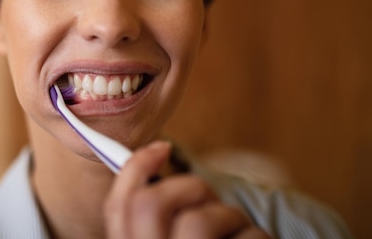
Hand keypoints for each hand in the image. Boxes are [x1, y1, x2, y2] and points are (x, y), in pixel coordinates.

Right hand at [104, 141, 270, 238]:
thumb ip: (152, 226)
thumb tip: (155, 160)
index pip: (119, 208)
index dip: (136, 168)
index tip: (161, 147)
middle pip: (153, 205)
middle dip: (188, 188)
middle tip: (210, 202)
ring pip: (202, 220)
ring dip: (232, 218)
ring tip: (241, 235)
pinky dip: (259, 238)